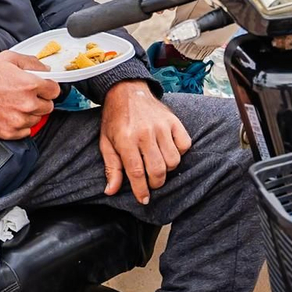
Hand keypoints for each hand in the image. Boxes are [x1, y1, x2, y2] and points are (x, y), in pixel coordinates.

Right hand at [0, 50, 61, 139]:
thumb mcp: (9, 58)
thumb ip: (32, 63)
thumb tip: (46, 69)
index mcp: (29, 85)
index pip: (55, 90)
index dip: (48, 87)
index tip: (43, 88)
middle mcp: (27, 104)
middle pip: (48, 106)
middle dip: (40, 100)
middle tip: (27, 96)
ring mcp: (18, 120)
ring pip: (37, 119)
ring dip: (30, 113)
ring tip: (15, 104)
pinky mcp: (9, 132)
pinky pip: (26, 131)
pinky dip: (21, 125)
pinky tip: (10, 115)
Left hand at [99, 80, 191, 203]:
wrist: (127, 91)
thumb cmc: (115, 119)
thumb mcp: (106, 143)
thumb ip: (111, 168)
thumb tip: (111, 191)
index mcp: (126, 140)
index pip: (137, 172)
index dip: (141, 190)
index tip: (144, 200)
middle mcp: (145, 133)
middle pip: (158, 169)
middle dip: (155, 183)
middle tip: (151, 184)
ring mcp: (162, 126)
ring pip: (173, 160)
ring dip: (168, 170)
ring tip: (159, 167)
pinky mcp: (173, 121)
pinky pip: (184, 145)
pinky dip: (179, 153)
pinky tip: (169, 152)